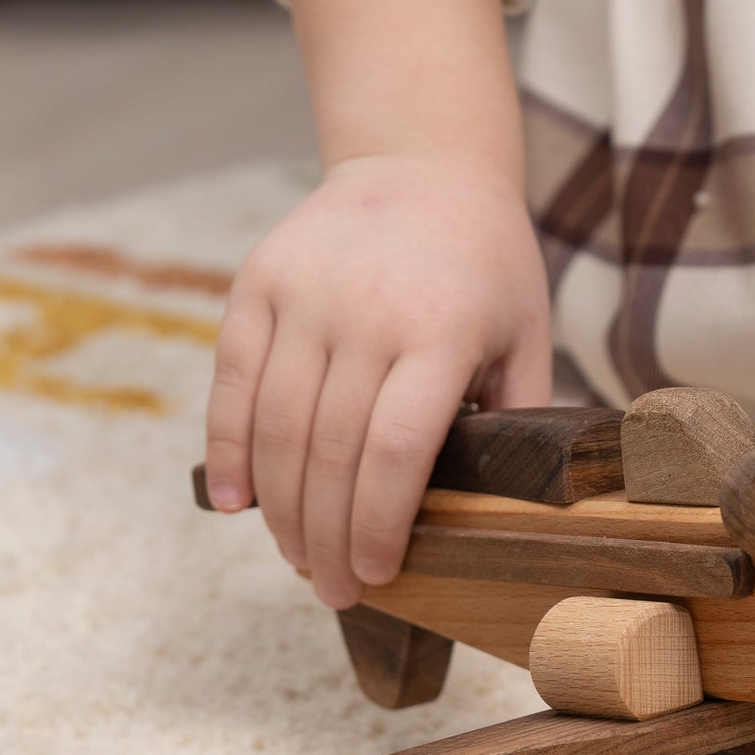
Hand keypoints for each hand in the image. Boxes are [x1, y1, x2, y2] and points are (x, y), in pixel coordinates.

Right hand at [203, 151, 550, 608]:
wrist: (424, 163)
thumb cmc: (487, 268)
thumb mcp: (526, 336)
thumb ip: (514, 419)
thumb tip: (496, 513)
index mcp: (440, 334)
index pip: (398, 452)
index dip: (380, 524)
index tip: (380, 575)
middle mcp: (365, 314)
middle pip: (331, 452)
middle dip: (331, 537)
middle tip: (337, 591)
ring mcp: (304, 296)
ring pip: (277, 426)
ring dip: (282, 509)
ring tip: (299, 560)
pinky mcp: (258, 283)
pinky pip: (232, 381)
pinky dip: (227, 448)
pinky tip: (236, 504)